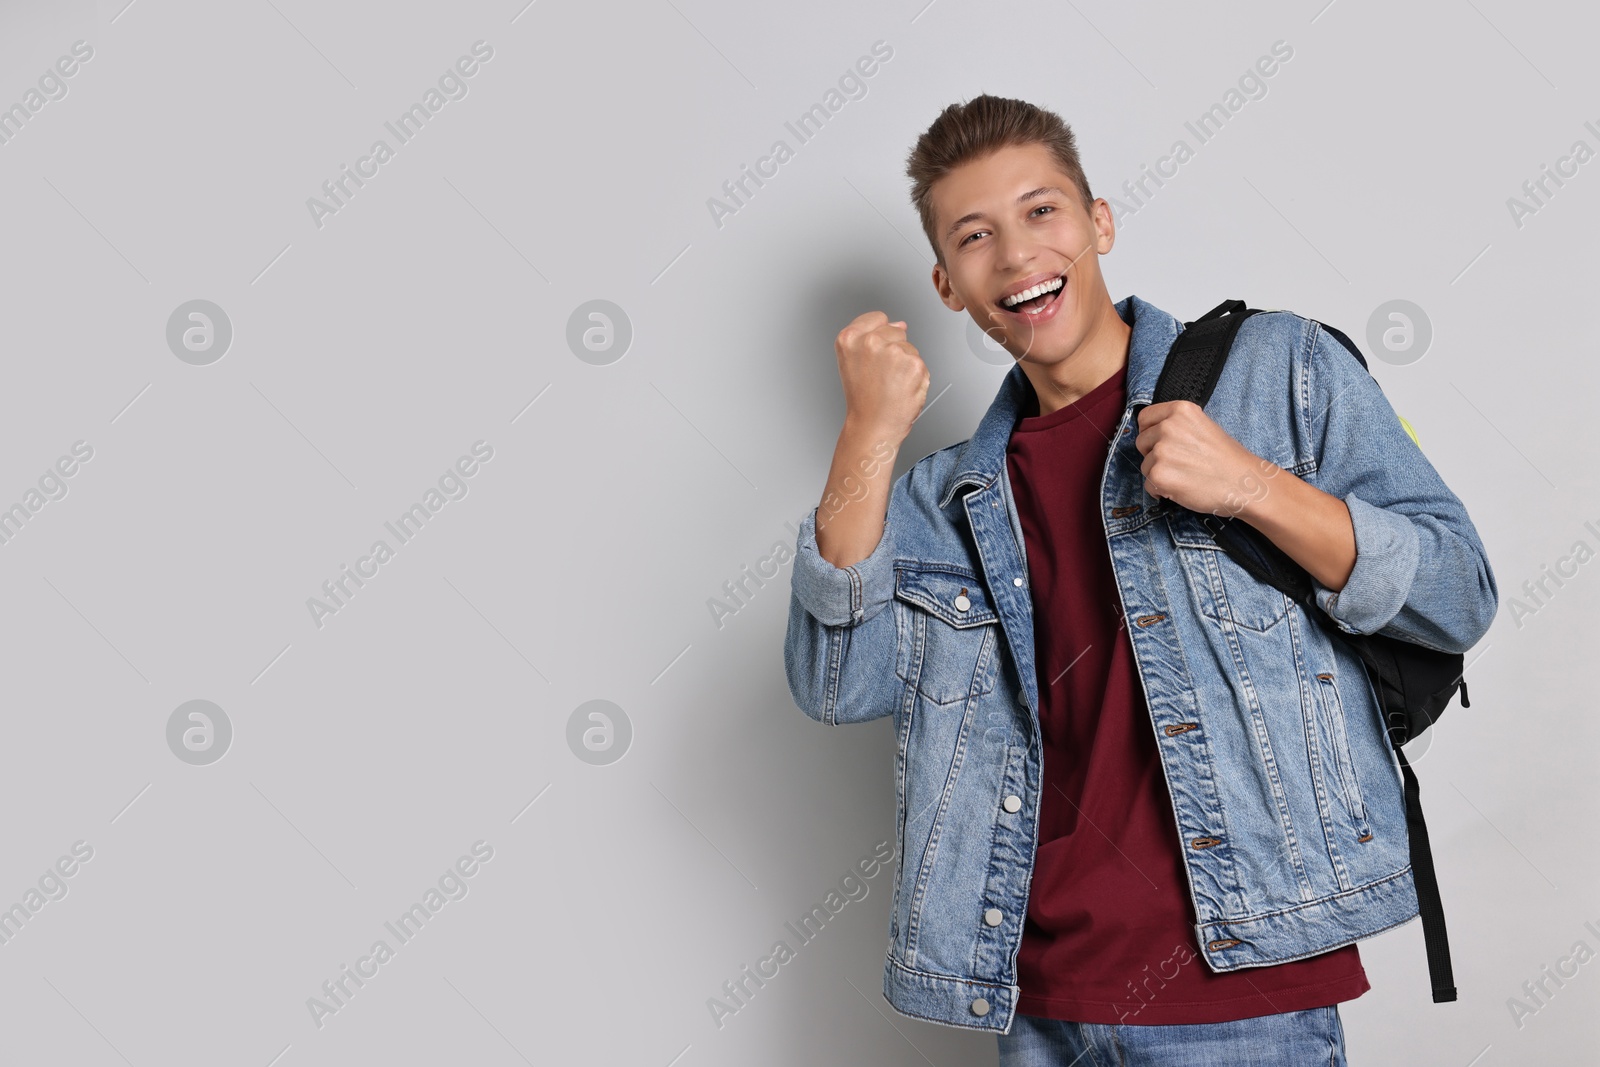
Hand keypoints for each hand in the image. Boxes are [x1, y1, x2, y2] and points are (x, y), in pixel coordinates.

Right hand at [834, 311, 929, 444]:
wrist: (873, 426)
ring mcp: (893, 352)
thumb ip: (871, 336)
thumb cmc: (863, 399)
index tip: (874, 355)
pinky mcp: (913, 364)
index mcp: (849, 338)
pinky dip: (916, 377)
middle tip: (881, 374)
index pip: (877, 318)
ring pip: (910, 348)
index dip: (880, 336)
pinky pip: (920, 363)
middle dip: (894, 349)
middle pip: (896, 331)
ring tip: (891, 383)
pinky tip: (902, 388)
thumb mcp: (852, 361)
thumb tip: (899, 324)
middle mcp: (870, 341)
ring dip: (905, 364)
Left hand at [1134, 401, 1277, 515]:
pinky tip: (1183, 488)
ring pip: (1145, 465)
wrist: (1245, 484)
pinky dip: (1162, 491)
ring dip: (1160, 474)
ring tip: (1186, 476)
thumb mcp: (1203, 426)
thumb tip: (1152, 434)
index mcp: (1180, 410)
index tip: (1162, 443)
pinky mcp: (1159, 475)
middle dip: (1154, 455)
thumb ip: (1177, 426)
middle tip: (1180, 463)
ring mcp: (1162, 451)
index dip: (1151, 433)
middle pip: (1141, 442)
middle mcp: (1168, 426)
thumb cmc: (1227, 459)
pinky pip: (1149, 486)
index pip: (1144, 418)